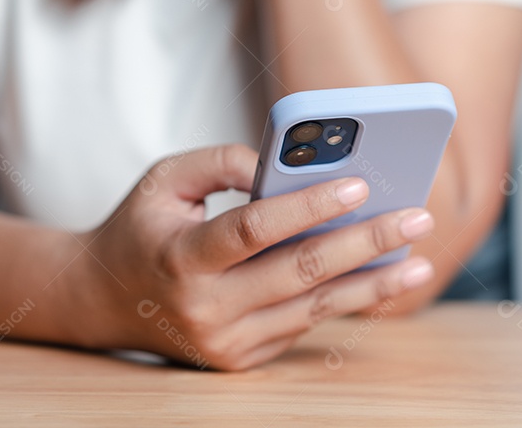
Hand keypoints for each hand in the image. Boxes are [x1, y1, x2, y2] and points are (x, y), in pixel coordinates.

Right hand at [75, 144, 434, 370]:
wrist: (102, 301)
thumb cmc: (140, 227)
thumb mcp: (164, 180)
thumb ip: (220, 160)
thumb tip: (284, 163)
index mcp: (180, 257)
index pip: (253, 229)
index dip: (307, 206)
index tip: (358, 182)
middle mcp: (205, 308)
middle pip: (299, 272)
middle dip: (365, 243)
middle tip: (416, 218)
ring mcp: (225, 343)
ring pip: (314, 309)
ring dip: (372, 282)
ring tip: (419, 259)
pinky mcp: (241, 360)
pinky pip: (302, 325)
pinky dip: (345, 301)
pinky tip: (382, 280)